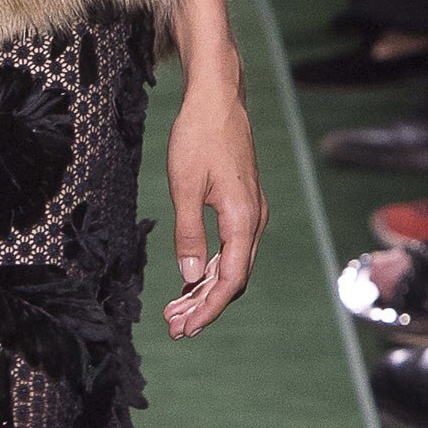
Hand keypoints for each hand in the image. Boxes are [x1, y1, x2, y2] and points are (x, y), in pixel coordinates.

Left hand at [162, 51, 263, 338]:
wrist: (218, 99)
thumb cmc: (199, 136)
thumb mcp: (184, 185)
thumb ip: (188, 232)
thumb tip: (187, 274)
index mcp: (243, 220)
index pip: (229, 280)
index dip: (207, 308)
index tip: (185, 327)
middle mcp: (254, 221)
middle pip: (233, 279)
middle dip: (204, 305)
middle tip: (174, 326)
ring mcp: (250, 214)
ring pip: (232, 265)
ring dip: (204, 289)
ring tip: (175, 309)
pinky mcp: (242, 206)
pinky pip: (230, 248)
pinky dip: (209, 267)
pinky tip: (188, 279)